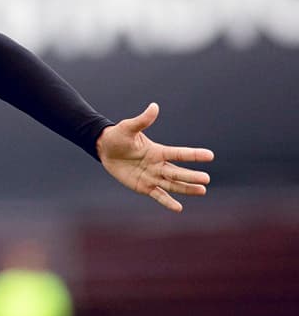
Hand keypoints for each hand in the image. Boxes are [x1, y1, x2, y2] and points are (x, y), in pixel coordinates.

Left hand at [96, 102, 213, 211]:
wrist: (104, 149)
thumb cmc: (118, 136)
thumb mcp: (128, 127)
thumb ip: (142, 120)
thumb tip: (154, 106)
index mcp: (158, 151)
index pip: (178, 153)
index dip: (193, 155)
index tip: (210, 155)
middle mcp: (158, 165)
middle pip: (178, 172)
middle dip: (191, 176)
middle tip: (206, 179)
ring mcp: (152, 177)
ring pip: (173, 184)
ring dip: (186, 188)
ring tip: (202, 191)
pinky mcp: (144, 186)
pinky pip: (158, 195)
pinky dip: (167, 202)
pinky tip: (178, 208)